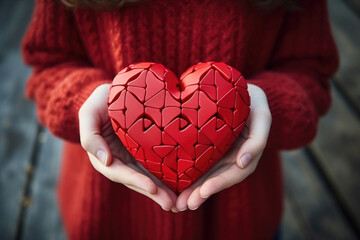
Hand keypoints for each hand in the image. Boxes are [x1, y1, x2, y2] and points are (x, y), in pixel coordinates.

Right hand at [79, 84, 176, 210]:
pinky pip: (155, 166)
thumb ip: (90, 136)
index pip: (119, 172)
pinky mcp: (145, 151)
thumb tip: (105, 161)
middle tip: (171, 203)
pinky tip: (180, 186)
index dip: (135, 181)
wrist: (113, 94)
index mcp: (104, 155)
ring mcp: (133, 158)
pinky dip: (166, 177)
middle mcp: (119, 161)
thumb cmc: (100, 101)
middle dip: (153, 192)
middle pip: (136, 180)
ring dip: (161, 191)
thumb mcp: (89, 112)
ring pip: (147, 177)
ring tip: (178, 202)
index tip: (152, 188)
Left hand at [175, 84, 271, 210]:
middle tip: (184, 205)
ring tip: (176, 204)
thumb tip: (242, 163)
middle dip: (201, 193)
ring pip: (206, 175)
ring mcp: (220, 154)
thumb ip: (257, 140)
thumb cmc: (253, 101)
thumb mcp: (262, 116)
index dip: (219, 184)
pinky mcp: (208, 148)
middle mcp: (232, 157)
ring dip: (192, 191)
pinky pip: (197, 163)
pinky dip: (188, 175)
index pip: (233, 174)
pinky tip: (174, 185)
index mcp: (246, 154)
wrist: (242, 91)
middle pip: (217, 180)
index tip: (204, 192)